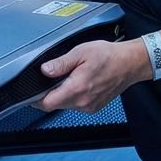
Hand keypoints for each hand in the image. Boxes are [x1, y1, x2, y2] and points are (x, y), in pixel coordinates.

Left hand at [33, 40, 151, 113]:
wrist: (129, 64)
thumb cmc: (109, 56)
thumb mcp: (81, 53)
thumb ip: (61, 64)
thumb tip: (44, 71)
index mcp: (77, 88)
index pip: (47, 103)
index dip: (35, 98)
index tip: (32, 90)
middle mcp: (83, 102)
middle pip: (54, 105)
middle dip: (48, 94)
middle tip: (50, 78)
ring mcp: (89, 106)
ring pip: (65, 105)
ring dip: (61, 94)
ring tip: (68, 77)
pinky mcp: (94, 107)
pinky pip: (76, 105)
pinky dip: (72, 96)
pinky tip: (77, 83)